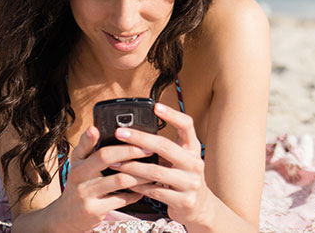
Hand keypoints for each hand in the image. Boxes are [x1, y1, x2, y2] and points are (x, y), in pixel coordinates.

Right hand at [47, 126, 153, 231]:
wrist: (65, 216)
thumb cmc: (80, 184)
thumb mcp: (79, 165)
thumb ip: (88, 147)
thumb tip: (96, 127)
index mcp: (77, 161)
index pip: (83, 146)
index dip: (89, 137)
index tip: (96, 128)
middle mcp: (79, 175)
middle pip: (105, 157)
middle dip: (130, 150)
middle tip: (148, 149)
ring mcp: (85, 193)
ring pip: (119, 180)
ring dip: (140, 175)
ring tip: (154, 170)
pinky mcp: (94, 210)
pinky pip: (121, 199)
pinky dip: (136, 194)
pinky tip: (144, 189)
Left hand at [110, 103, 214, 225]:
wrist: (199, 207)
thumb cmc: (183, 178)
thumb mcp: (182, 160)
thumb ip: (166, 148)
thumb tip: (136, 132)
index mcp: (193, 149)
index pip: (187, 125)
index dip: (172, 115)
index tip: (155, 106)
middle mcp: (194, 163)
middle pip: (165, 146)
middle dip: (140, 139)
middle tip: (120, 133)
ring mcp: (191, 182)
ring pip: (156, 171)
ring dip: (132, 166)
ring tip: (114, 161)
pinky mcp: (183, 200)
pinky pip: (154, 191)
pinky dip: (137, 186)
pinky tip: (125, 182)